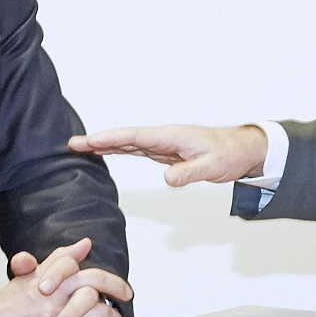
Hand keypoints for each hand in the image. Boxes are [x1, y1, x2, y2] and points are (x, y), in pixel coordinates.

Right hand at [8, 240, 129, 316]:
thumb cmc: (6, 303)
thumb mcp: (31, 276)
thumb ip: (59, 260)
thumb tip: (85, 244)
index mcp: (51, 284)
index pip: (90, 277)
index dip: (113, 283)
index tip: (126, 292)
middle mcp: (54, 304)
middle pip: (96, 302)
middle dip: (114, 310)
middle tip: (122, 312)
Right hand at [68, 124, 267, 185]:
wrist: (243, 150)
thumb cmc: (229, 154)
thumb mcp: (212, 167)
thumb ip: (188, 173)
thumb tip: (167, 180)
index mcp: (170, 136)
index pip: (133, 137)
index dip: (108, 139)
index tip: (86, 141)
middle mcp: (163, 138)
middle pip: (125, 138)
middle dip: (98, 140)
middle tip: (72, 144)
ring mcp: (164, 145)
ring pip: (129, 143)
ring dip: (106, 145)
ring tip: (82, 147)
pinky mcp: (167, 153)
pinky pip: (138, 149)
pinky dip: (121, 149)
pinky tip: (109, 151)